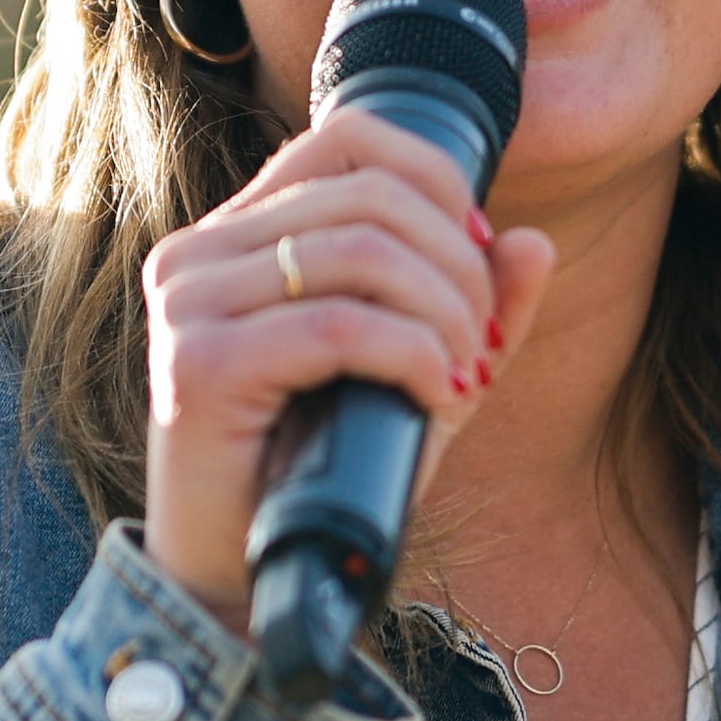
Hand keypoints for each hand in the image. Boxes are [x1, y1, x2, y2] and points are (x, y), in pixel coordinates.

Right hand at [139, 109, 557, 628]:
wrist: (245, 579)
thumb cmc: (326, 471)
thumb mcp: (420, 377)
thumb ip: (475, 311)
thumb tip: (531, 242)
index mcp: (237, 235)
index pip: (346, 141)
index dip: (437, 183)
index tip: (481, 260)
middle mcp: (199, 254)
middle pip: (369, 196)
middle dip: (459, 267)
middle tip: (485, 344)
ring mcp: (188, 305)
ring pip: (361, 255)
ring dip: (445, 314)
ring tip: (464, 375)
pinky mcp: (198, 367)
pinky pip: (339, 327)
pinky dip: (413, 355)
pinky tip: (437, 395)